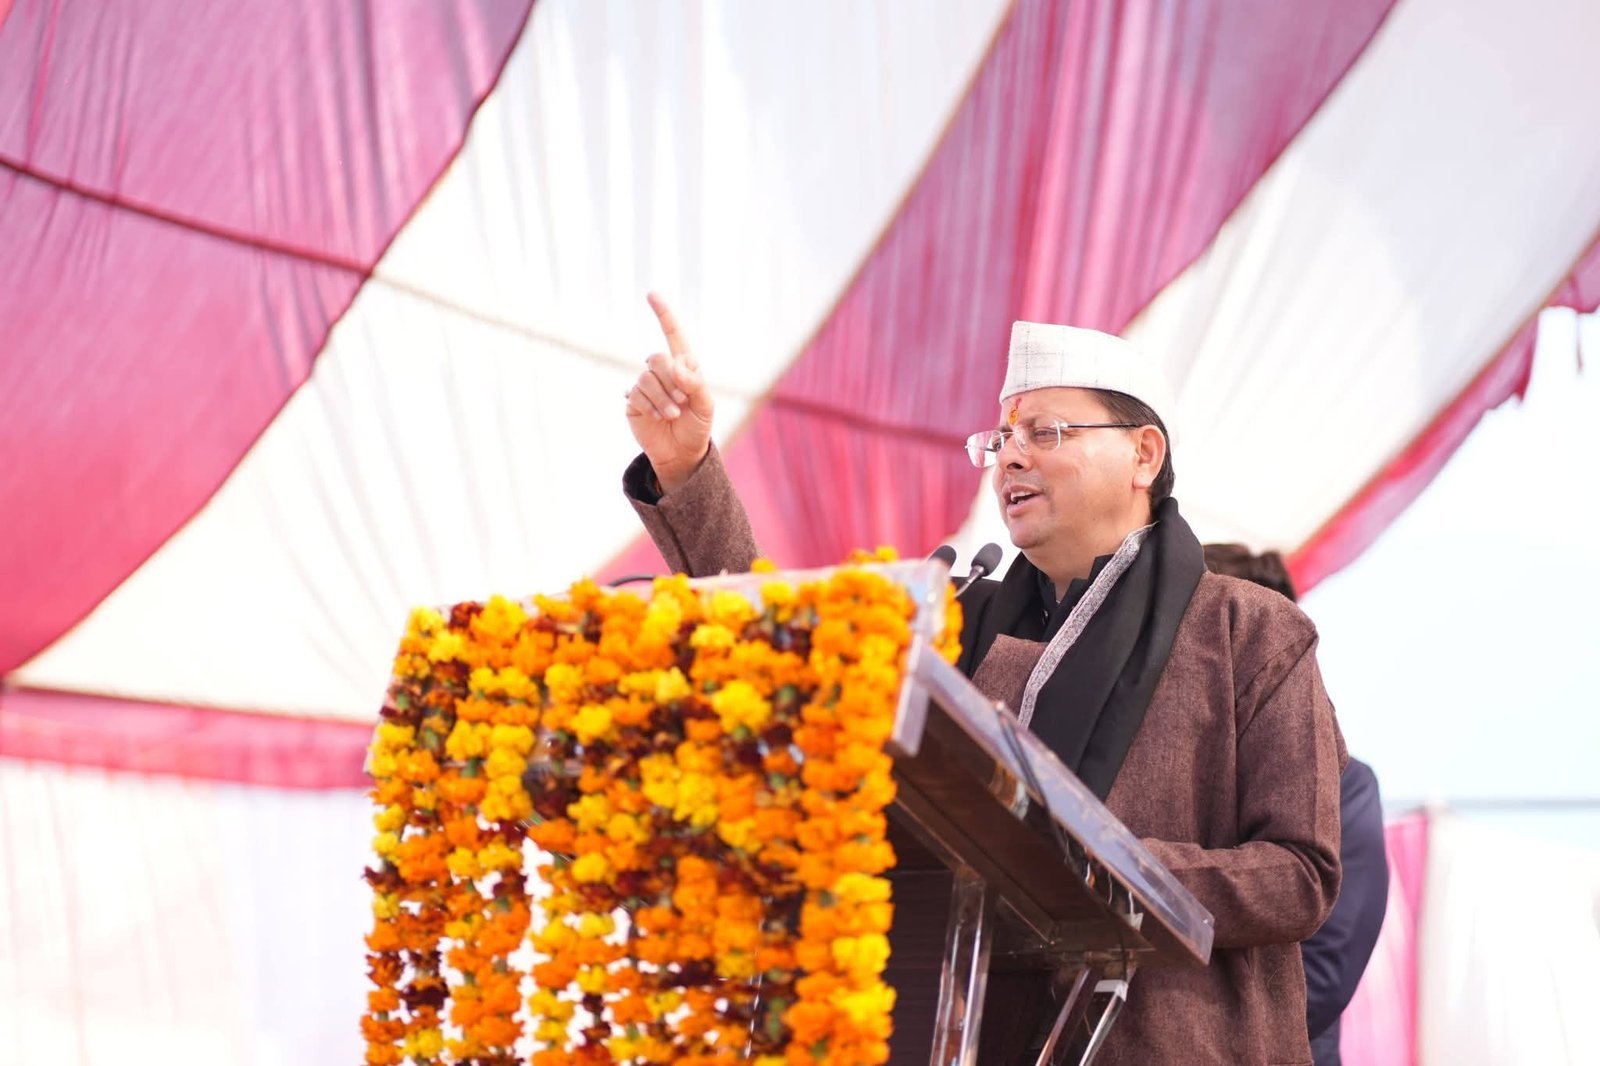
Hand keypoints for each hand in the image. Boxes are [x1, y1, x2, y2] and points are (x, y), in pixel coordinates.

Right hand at [625, 292, 713, 492]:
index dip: (663, 314)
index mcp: (683, 366)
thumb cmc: (697, 427)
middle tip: (683, 401)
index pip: (673, 335)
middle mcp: (663, 372)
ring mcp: (646, 385)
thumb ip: (696, 384)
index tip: (652, 294)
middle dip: (672, 381)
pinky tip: (658, 417)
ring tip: (673, 414)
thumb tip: (678, 366)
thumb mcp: (706, 407)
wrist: (681, 453)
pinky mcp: (633, 401)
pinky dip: (651, 406)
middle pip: (658, 358)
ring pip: (646, 377)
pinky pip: (636, 394)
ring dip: (662, 397)